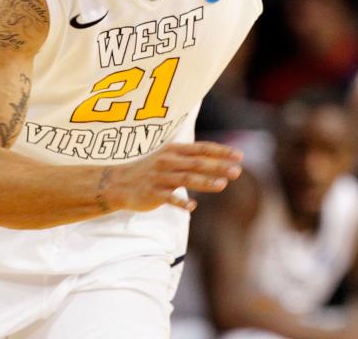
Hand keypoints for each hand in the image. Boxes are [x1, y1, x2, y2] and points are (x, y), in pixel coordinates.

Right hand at [99, 142, 242, 212]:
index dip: (221, 151)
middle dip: (218, 167)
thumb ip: (191, 158)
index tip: (239, 156)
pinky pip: (168, 198)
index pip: (202, 148)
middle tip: (237, 171)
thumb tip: (218, 160)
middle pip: (197, 163)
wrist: (119, 183)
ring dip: (205, 182)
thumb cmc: (150, 170)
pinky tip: (192, 208)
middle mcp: (168, 161)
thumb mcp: (169, 158)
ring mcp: (160, 177)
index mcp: (174, 150)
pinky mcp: (152, 193)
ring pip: (186, 179)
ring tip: (222, 185)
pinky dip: (180, 202)